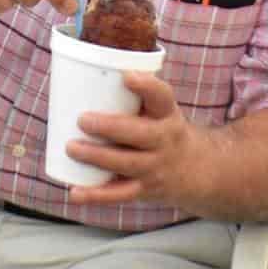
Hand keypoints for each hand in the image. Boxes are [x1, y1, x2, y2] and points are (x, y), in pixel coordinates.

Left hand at [64, 71, 203, 207]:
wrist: (196, 171)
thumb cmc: (164, 130)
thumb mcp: (162, 110)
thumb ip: (135, 96)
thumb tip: (86, 74)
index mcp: (167, 114)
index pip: (162, 97)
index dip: (146, 85)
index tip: (127, 76)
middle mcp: (165, 140)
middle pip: (140, 134)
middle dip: (110, 127)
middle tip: (83, 119)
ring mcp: (156, 167)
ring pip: (126, 163)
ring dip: (97, 157)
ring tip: (71, 147)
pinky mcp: (145, 190)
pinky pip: (119, 194)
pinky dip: (95, 194)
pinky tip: (75, 192)